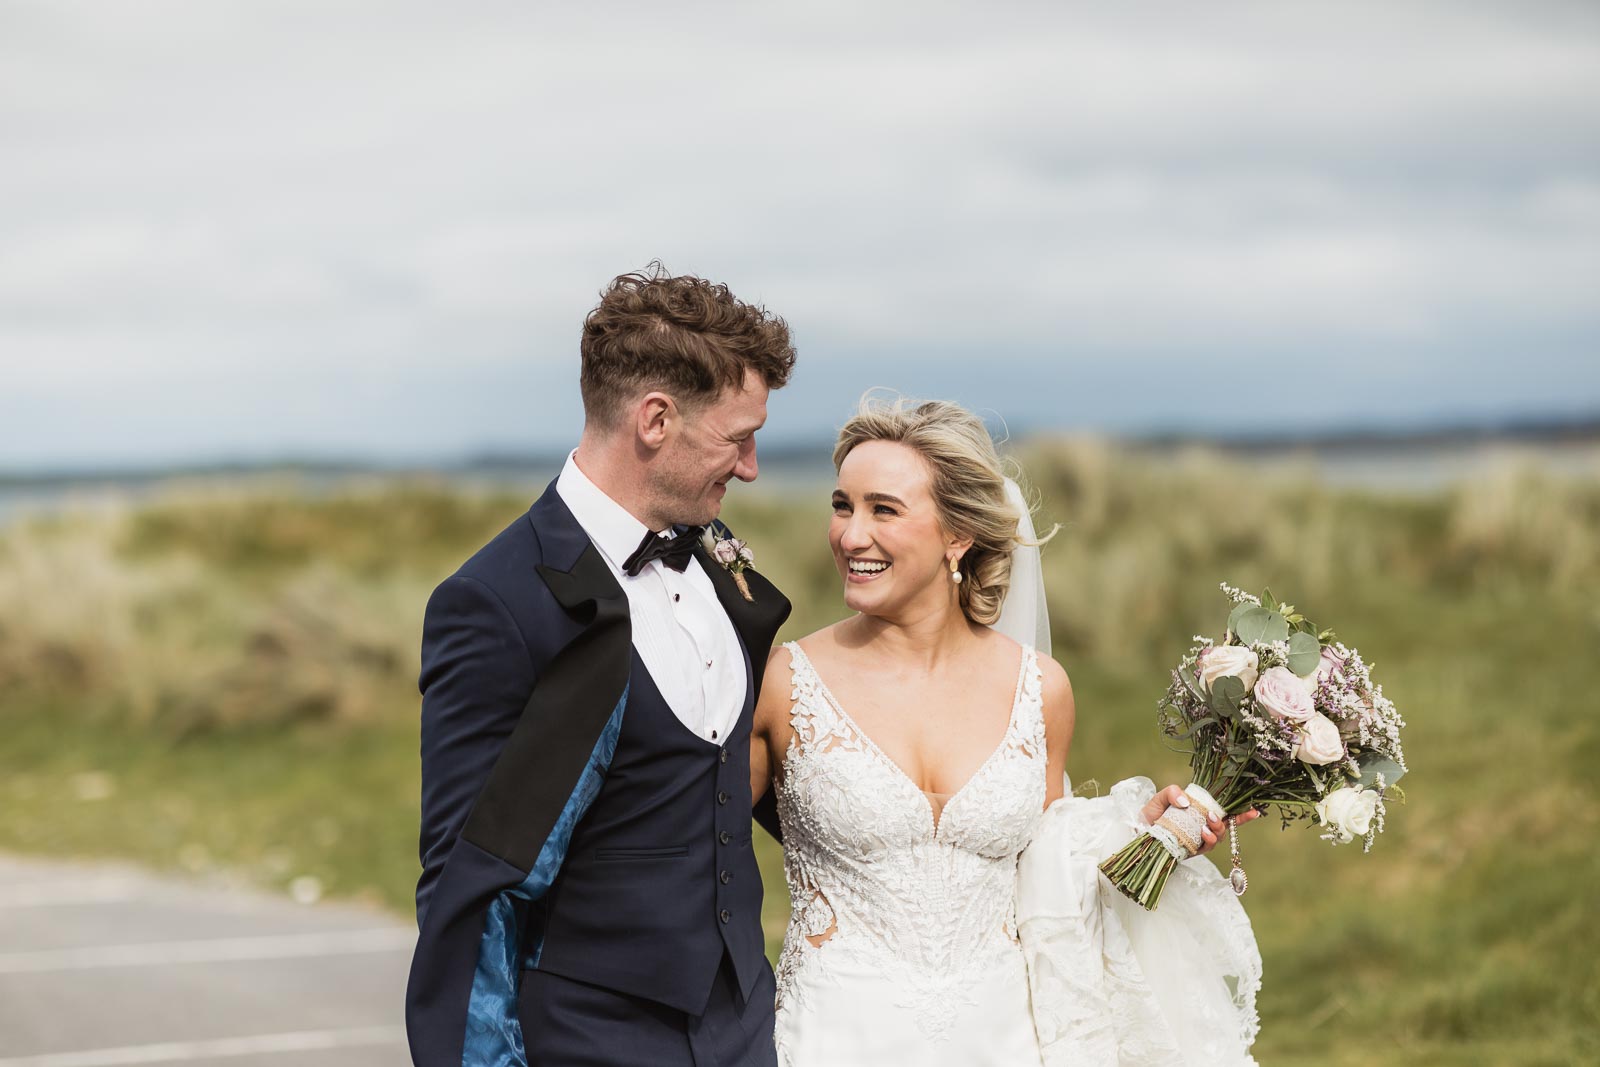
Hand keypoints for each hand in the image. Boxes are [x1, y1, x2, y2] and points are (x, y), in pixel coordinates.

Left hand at [1140, 784, 1262, 856]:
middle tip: (1216, 815)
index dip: (1241, 812)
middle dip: (1234, 821)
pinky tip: (1204, 833)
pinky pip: (1207, 847)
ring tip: (1208, 823)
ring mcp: (1200, 838)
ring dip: (1218, 829)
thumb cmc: (1150, 814)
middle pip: (1228, 824)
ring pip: (1219, 836)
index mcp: (1200, 810)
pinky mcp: (1194, 850)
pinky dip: (1209, 840)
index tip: (1255, 809)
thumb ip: (1172, 791)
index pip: (1225, 810)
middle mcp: (1203, 824)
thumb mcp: (1161, 797)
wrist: (1137, 833)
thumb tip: (1186, 801)